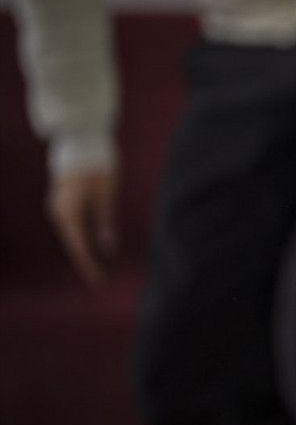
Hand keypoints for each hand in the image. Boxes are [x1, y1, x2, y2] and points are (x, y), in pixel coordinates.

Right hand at [47, 169, 117, 286]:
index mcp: (70, 214)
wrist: (80, 142)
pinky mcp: (62, 201)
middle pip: (73, 244)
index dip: (90, 266)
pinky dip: (80, 237)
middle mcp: (59, 213)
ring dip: (83, 250)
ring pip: (71, 235)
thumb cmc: (97, 167)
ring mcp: (58, 206)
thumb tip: (108, 248)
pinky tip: (89, 245)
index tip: (100, 283)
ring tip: (96, 267)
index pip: (80, 248)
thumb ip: (105, 221)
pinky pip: (71, 225)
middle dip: (87, 262)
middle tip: (100, 281)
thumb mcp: (106, 195)